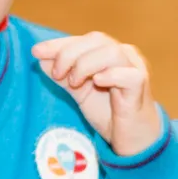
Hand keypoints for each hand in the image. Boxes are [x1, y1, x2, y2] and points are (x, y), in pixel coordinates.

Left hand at [32, 32, 161, 156]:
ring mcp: (135, 68)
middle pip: (97, 40)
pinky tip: (97, 81)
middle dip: (70, 54)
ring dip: (86, 65)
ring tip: (75, 83)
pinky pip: (129, 75)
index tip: (36, 51)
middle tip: (57, 74)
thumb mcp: (79, 92)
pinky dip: (111, 75)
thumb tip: (40, 59)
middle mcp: (124, 55)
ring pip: (112, 52)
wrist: (131, 139)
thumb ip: (62, 76)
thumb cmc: (109, 112)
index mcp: (108, 53)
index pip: (82, 40)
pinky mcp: (141, 87)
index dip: (59, 44)